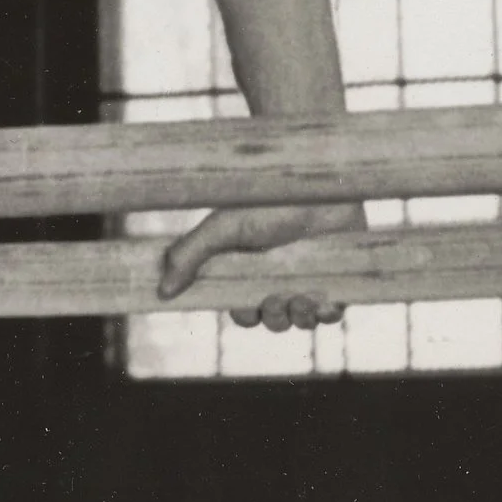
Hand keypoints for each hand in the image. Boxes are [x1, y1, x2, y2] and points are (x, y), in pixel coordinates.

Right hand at [157, 201, 365, 330]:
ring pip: (301, 320)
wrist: (322, 181)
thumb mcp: (224, 226)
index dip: (244, 314)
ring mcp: (311, 278)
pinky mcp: (340, 278)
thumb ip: (190, 255)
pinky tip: (324, 300)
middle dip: (273, 317)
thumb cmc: (271, 199)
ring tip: (301, 297)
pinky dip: (326, 313)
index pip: (243, 309)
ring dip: (299, 317)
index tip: (247, 307)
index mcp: (251, 268)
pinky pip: (331, 313)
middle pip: (272, 320)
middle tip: (275, 298)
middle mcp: (280, 276)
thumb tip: (162, 290)